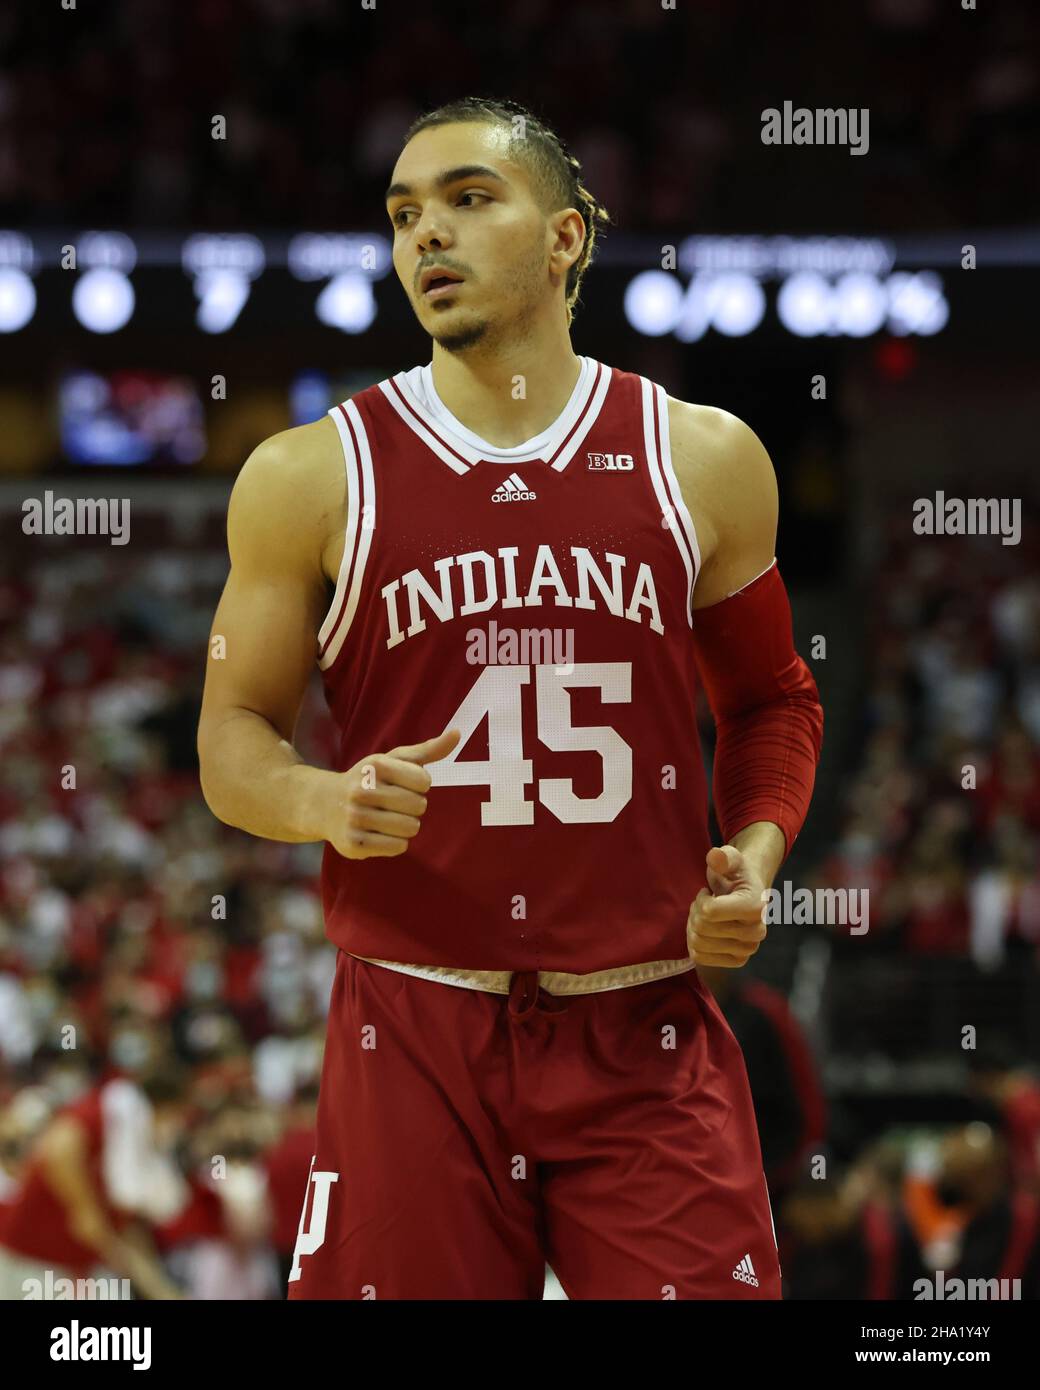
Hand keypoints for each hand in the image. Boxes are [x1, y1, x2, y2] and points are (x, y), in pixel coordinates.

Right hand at [326, 728, 460, 859]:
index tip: (401, 784)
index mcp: (375, 766)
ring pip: (410, 828)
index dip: (419, 785)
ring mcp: (356, 818)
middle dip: (412, 807)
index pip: (424, 782)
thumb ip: (428, 749)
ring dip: (405, 826)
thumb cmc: (369, 780)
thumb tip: (457, 734)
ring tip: (386, 818)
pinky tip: (379, 833)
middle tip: (392, 803)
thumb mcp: (394, 760)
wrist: (325, 805)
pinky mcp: (354, 843)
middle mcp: (362, 790)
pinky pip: (398, 847)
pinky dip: (395, 842)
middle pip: (419, 806)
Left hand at [686, 844, 767, 967]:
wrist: (747, 894)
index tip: (709, 893)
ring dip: (694, 927)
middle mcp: (756, 933)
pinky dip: (695, 943)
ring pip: (698, 944)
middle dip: (696, 912)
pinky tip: (705, 931)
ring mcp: (748, 950)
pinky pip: (700, 957)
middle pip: (702, 928)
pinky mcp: (738, 961)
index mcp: (756, 907)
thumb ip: (723, 857)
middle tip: (706, 903)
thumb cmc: (736, 875)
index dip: (701, 900)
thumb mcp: (731, 859)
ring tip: (705, 916)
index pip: (708, 912)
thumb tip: (715, 856)